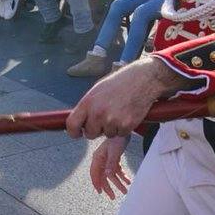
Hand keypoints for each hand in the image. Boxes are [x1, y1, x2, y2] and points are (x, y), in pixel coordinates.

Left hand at [66, 58, 190, 138]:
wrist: (143, 80)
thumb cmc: (121, 82)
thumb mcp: (98, 90)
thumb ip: (88, 106)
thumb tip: (80, 120)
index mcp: (88, 102)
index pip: (71, 124)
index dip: (73, 131)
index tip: (77, 133)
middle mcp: (98, 113)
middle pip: (89, 133)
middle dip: (96, 129)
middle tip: (106, 117)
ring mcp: (111, 121)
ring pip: (106, 134)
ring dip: (112, 128)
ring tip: (119, 111)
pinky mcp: (125, 126)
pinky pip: (120, 134)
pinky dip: (123, 128)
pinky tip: (127, 114)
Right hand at [89, 136, 131, 198]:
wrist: (125, 131)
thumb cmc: (118, 139)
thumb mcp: (114, 152)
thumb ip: (111, 164)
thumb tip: (108, 176)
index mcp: (98, 158)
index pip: (94, 173)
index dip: (96, 183)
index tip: (100, 192)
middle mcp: (101, 160)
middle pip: (103, 176)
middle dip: (108, 187)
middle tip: (113, 196)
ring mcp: (107, 160)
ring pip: (110, 175)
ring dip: (117, 183)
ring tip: (125, 190)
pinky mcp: (113, 159)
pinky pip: (116, 171)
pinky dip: (122, 176)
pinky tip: (128, 180)